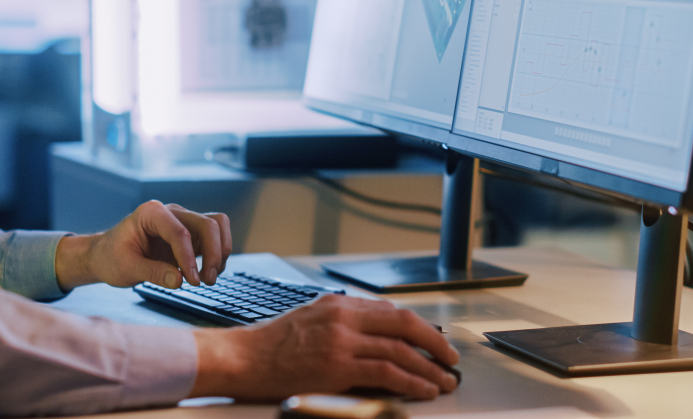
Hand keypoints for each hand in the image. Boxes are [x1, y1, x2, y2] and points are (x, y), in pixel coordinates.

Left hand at [55, 201, 232, 290]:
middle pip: (207, 224)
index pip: (180, 232)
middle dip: (214, 253)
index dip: (189, 258)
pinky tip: (206, 274)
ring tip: (209, 278)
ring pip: (216, 227)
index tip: (192, 281)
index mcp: (152, 213)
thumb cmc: (111, 257)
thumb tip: (179, 280)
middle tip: (207, 281)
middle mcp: (171, 213)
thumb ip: (152, 273)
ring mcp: (183, 222)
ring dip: (220, 252)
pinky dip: (217, 255)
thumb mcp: (126, 268)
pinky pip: (215, 237)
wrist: (106, 255)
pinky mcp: (190, 235)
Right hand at [191, 294, 459, 400]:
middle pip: (404, 325)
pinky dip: (411, 381)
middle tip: (451, 358)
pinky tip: (423, 389)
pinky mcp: (337, 367)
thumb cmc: (270, 346)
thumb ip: (343, 323)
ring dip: (428, 367)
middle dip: (434, 343)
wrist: (241, 358)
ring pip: (400, 350)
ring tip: (443, 380)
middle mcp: (343, 317)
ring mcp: (341, 341)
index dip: (420, 327)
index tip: (434, 340)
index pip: (391, 311)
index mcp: (339, 304)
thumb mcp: (311, 319)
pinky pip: (386, 372)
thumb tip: (378, 337)